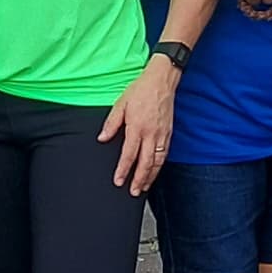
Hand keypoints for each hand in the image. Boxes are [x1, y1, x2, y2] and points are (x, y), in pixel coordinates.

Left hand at [105, 60, 182, 192]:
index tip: (118, 181)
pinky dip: (159, 166)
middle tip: (134, 192)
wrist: (162, 80)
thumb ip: (111, 123)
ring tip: (144, 187)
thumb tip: (102, 138)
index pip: (129, 154)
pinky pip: (164, 154)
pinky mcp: (169, 133)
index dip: (123, 170)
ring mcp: (162, 134)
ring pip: (157, 162)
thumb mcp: (121, 104)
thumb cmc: (141, 90)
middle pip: (146, 163)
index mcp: (137, 127)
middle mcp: (151, 134)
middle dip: (139, 180)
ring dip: (150, 176)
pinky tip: (155, 171)